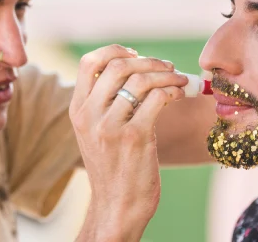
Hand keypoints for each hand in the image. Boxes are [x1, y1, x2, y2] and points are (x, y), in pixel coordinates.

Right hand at [70, 44, 187, 241]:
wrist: (117, 207)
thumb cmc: (113, 167)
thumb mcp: (96, 132)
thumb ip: (106, 103)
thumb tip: (138, 70)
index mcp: (77, 110)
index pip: (89, 62)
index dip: (115, 50)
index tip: (136, 55)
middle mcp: (89, 115)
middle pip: (118, 65)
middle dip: (149, 61)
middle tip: (167, 67)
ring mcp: (110, 126)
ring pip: (140, 80)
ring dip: (166, 74)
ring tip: (180, 80)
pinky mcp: (134, 137)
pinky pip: (157, 99)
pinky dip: (173, 90)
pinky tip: (179, 95)